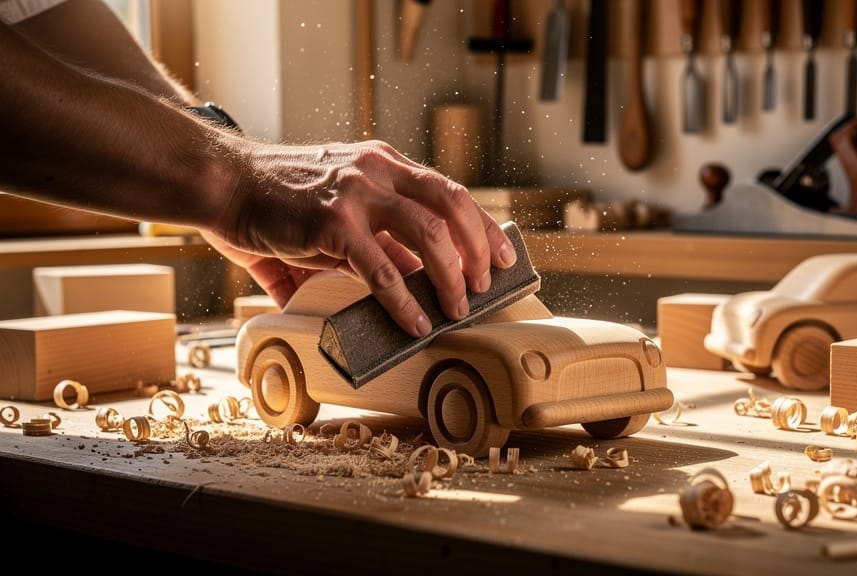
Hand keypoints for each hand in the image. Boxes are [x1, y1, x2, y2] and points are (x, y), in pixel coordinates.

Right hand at [207, 138, 517, 337]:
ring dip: (451, 277)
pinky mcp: (332, 226)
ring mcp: (356, 195)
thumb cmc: (278, 201)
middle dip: (478, 250)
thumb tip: (406, 284)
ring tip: (456, 308)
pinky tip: (413, 323)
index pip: (449, 191)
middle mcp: (377, 171)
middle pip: (453, 206)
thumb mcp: (339, 210)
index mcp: (383, 164)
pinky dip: (404, 302)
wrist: (223, 184)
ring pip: (430, 235)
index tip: (501, 256)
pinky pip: (383, 270)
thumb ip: (375, 241)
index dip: (481, 226)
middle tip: (484, 286)